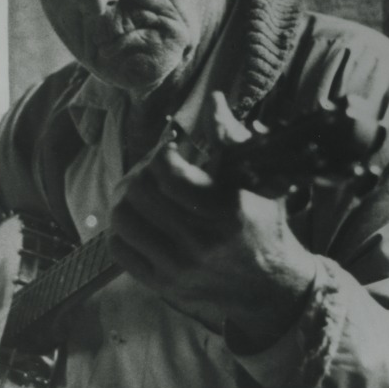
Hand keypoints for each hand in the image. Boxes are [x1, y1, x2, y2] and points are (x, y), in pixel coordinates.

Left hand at [109, 93, 316, 346]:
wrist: (269, 286)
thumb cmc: (263, 224)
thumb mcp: (259, 179)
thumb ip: (233, 139)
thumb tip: (213, 100)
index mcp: (226, 211)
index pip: (168, 173)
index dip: (160, 152)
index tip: (169, 149)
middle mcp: (201, 242)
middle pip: (139, 193)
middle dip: (141, 171)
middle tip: (152, 169)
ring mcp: (179, 267)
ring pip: (123, 220)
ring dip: (125, 198)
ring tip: (141, 192)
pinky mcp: (164, 286)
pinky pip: (119, 249)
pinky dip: (120, 229)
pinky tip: (138, 220)